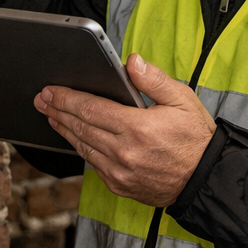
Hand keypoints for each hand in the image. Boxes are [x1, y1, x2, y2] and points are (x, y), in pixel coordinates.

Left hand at [36, 54, 217, 206]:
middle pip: (80, 127)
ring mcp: (119, 172)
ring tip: (52, 116)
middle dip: (58, 111)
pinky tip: (75, 138)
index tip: (51, 90)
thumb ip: (154, 79)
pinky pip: (93, 164)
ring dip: (64, 130)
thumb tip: (132, 62)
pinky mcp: (119, 185)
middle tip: (42, 100)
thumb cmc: (196, 138)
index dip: (67, 98)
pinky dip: (81, 148)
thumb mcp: (183, 100)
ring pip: (82, 147)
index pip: (91, 109)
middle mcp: (124, 152)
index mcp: (137, 128)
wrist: (205, 179)